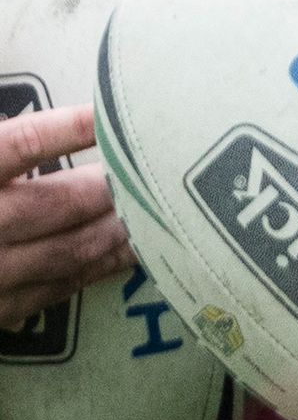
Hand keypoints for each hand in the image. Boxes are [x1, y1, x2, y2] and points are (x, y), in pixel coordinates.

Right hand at [0, 105, 134, 330]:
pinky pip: (64, 286)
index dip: (69, 127)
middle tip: (151, 165)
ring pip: (73, 251)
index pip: (22, 145)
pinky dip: (102, 266)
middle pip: (61, 202)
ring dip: (121, 229)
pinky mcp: (1, 309)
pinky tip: (131, 248)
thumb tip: (45, 120)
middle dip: (112, 185)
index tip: (108, 111)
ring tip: (159, 207)